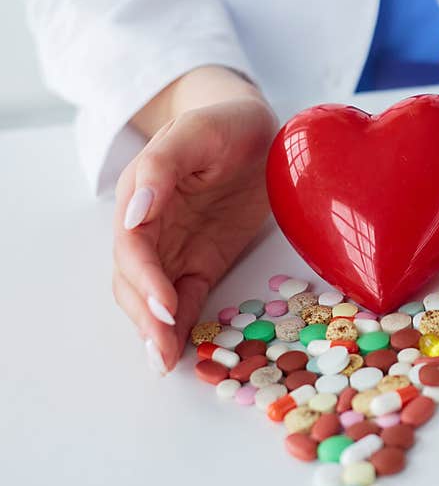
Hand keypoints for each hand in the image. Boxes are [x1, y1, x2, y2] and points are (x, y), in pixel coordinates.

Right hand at [113, 92, 277, 373]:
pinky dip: (183, 323)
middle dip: (146, 317)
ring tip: (164, 362)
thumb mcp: (195, 132)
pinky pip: (188, 296)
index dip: (145, 280)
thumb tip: (134, 213)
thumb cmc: (225, 123)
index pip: (134, 248)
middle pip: (136, 280)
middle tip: (162, 352)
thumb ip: (161, 167)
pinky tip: (182, 349)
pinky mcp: (203, 261)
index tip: (165, 306)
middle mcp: (152, 227)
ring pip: (154, 295)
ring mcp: (177, 247)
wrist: (257, 129)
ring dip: (157, 329)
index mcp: (142, 196)